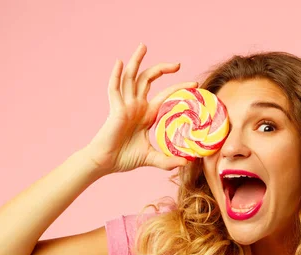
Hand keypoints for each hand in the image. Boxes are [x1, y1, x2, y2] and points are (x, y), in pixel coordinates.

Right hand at [85, 43, 197, 173]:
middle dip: (162, 69)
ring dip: (136, 61)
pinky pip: (114, 89)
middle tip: (178, 64)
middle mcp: (136, 105)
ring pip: (131, 77)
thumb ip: (167, 161)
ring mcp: (125, 105)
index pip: (165, 95)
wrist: (106, 163)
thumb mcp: (151, 158)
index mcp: (146, 114)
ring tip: (143, 46)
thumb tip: (186, 163)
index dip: (178, 87)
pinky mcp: (115, 109)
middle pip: (148, 79)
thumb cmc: (124, 159)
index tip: (194, 83)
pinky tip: (119, 62)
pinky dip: (116, 75)